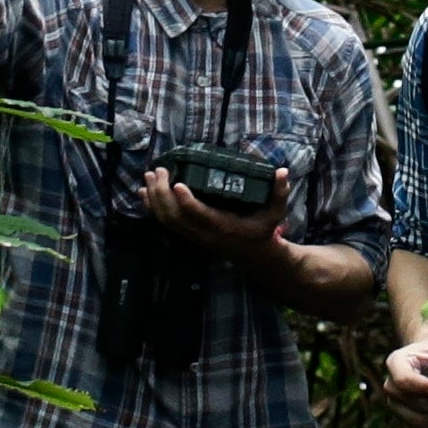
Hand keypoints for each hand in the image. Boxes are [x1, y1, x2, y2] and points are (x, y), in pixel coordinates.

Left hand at [135, 164, 290, 272]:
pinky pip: (166, 224)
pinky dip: (152, 208)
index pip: (200, 215)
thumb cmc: (263, 231)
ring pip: (167, 221)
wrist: (255, 257)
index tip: (177, 183)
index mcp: (224, 227)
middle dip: (162, 194)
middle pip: (176, 216)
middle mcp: (205, 233)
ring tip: (149, 177)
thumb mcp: (276, 213)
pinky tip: (144, 194)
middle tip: (159, 171)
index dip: (186, 201)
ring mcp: (194, 236)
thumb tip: (283, 172)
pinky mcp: (189, 234)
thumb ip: (280, 192)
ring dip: (154, 199)